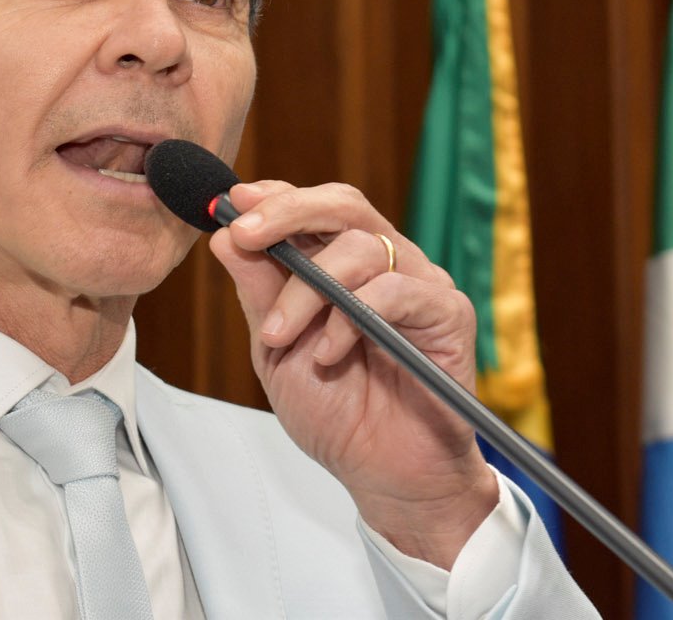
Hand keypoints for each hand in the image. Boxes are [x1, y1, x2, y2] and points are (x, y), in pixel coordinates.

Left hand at [208, 180, 497, 568]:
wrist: (384, 476)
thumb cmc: (336, 414)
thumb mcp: (276, 352)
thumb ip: (259, 292)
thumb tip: (224, 233)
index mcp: (343, 266)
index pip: (314, 208)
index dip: (274, 197)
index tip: (231, 203)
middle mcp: (385, 264)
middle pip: (343, 205)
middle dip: (287, 212)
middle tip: (246, 234)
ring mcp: (420, 284)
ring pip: (361, 247)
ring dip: (308, 289)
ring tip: (284, 337)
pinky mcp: (448, 312)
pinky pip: (398, 290)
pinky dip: (353, 317)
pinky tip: (330, 354)